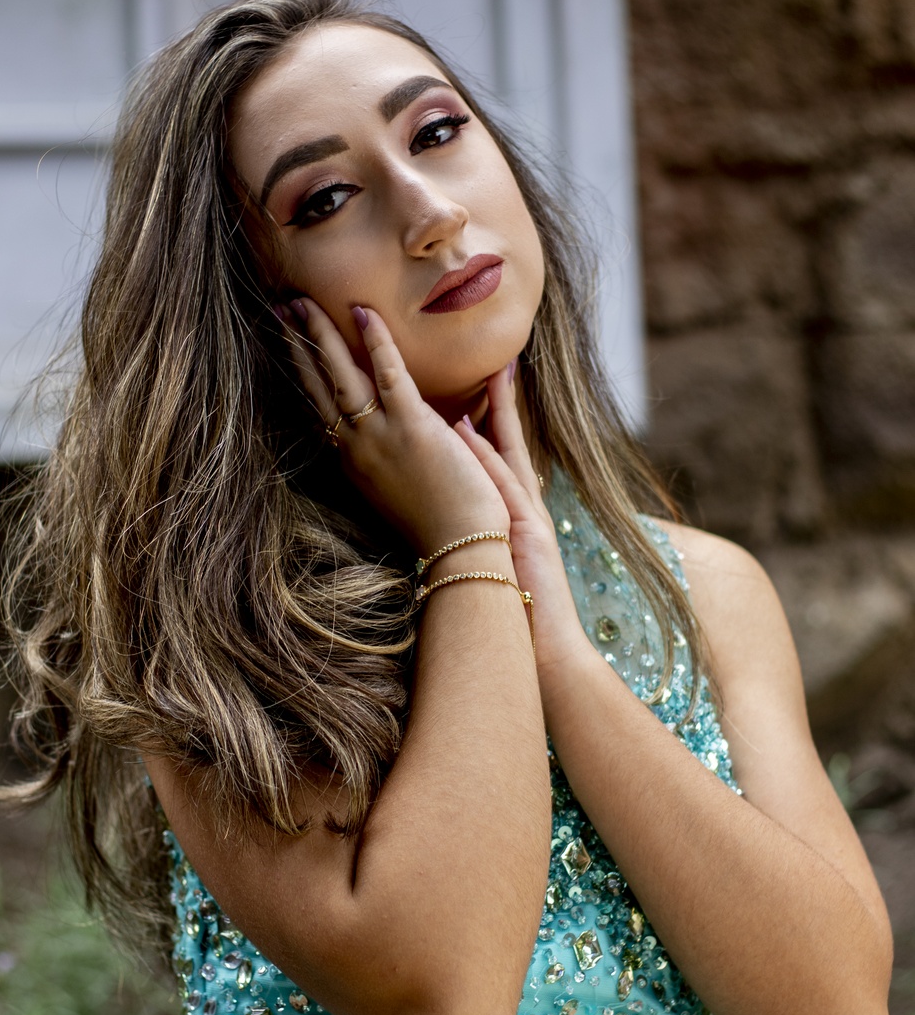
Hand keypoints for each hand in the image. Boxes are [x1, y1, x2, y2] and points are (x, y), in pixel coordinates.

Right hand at [279, 299, 508, 551]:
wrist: (462, 548)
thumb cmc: (441, 523)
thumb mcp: (399, 487)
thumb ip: (388, 455)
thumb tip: (392, 427)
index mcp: (352, 461)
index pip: (319, 406)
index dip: (302, 371)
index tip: (289, 343)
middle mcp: (356, 447)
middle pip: (319, 384)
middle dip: (299, 343)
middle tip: (284, 306)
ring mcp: (379, 437)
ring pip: (342, 375)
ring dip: (322, 334)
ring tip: (305, 301)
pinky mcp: (412, 428)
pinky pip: (388, 375)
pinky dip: (376, 341)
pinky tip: (365, 312)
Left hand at [455, 366, 590, 682]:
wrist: (548, 653)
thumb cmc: (524, 618)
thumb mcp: (507, 569)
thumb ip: (496, 539)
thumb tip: (472, 524)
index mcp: (519, 518)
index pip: (507, 460)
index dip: (498, 420)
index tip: (490, 383)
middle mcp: (526, 511)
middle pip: (513, 446)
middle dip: (504, 403)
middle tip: (497, 360)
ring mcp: (529, 521)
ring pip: (510, 457)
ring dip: (497, 417)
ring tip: (489, 375)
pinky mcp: (527, 536)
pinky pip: (501, 489)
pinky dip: (485, 459)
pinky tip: (466, 431)